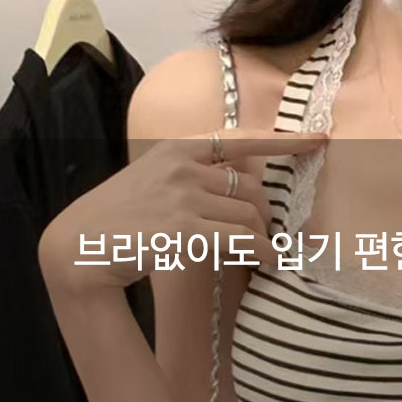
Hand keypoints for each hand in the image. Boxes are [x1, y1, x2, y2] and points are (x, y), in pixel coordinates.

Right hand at [38, 129, 326, 295]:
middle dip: (266, 214)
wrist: (81, 246)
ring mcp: (184, 195)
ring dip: (265, 238)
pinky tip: (270, 262)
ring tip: (264, 254)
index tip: (320, 139)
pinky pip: (242, 239)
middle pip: (252, 187)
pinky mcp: (184, 227)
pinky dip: (263, 252)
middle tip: (265, 236)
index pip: (241, 139)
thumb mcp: (153, 183)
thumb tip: (241, 195)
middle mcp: (184, 167)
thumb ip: (193, 179)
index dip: (285, 140)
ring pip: (251, 215)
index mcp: (178, 150)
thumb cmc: (120, 221)